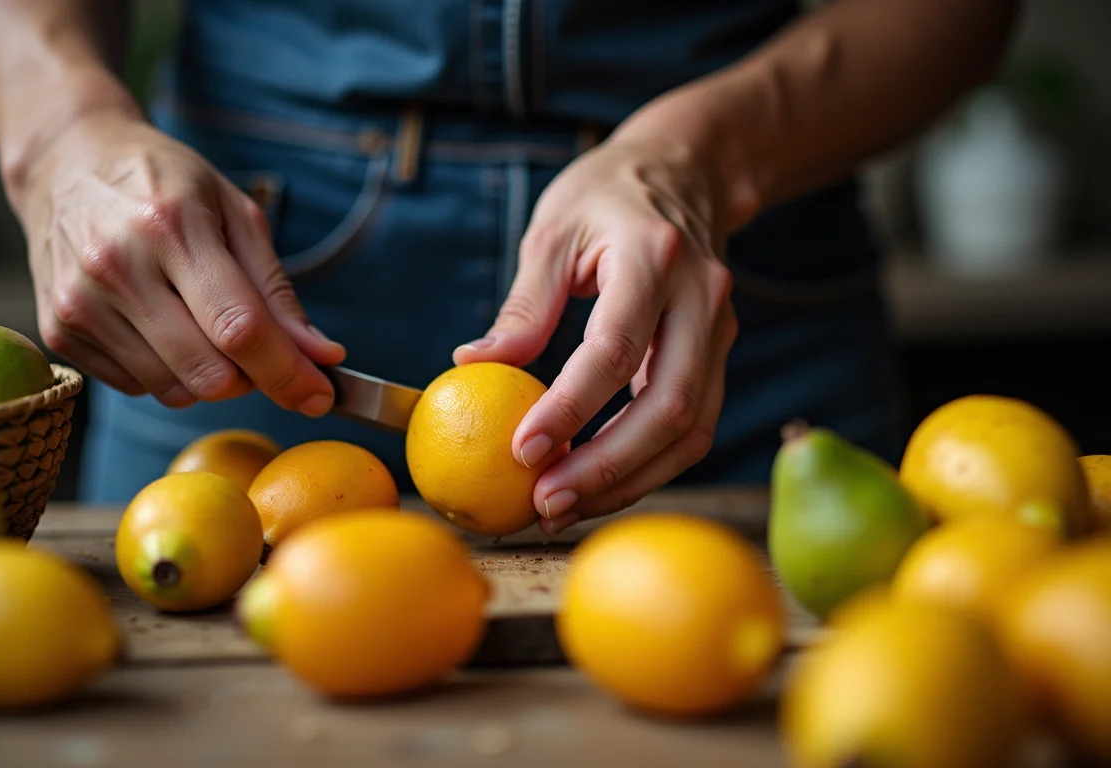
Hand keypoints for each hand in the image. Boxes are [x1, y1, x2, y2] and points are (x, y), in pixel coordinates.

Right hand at [12, 108, 344, 411]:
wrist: (66, 163)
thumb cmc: (164, 184)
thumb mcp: (235, 213)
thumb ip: (277, 292)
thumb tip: (322, 356)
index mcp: (171, 225)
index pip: (239, 328)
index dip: (288, 373)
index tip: (320, 395)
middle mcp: (117, 267)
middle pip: (209, 373)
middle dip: (252, 378)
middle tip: (260, 351)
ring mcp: (80, 303)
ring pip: (174, 392)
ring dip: (208, 376)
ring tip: (200, 322)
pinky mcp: (58, 330)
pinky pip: (137, 388)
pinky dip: (166, 372)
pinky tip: (158, 324)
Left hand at [454, 135, 738, 533]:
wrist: (688, 169)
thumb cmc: (607, 196)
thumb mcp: (553, 230)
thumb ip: (523, 304)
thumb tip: (475, 366)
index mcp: (653, 258)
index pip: (615, 350)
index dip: (571, 408)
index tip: (522, 450)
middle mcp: (701, 299)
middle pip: (668, 406)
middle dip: (606, 468)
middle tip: (545, 503)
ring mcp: (721, 330)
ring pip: (692, 430)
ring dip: (630, 481)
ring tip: (565, 508)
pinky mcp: (719, 356)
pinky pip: (693, 427)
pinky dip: (648, 466)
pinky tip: (599, 483)